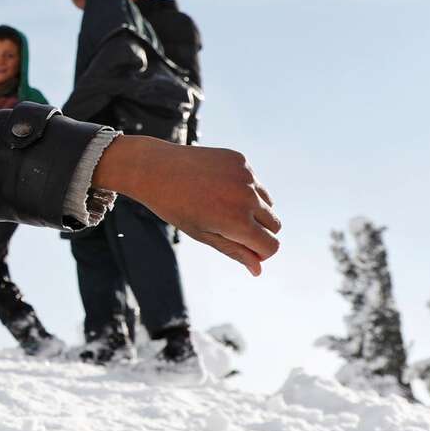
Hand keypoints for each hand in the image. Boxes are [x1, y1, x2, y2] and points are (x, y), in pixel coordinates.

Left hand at [91, 135, 279, 274]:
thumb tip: (258, 270)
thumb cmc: (175, 207)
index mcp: (237, 222)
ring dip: (254, 210)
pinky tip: (217, 186)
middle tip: (229, 228)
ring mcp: (246, 176)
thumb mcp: (202, 234)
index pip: (271, 246)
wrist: (155, 168)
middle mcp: (247, 198)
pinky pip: (255, 183)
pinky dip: (245, 189)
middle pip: (275, 225)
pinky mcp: (241, 160)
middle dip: (259, 232)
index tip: (244, 249)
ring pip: (268, 203)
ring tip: (220, 207)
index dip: (261, 253)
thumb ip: (234, 251)